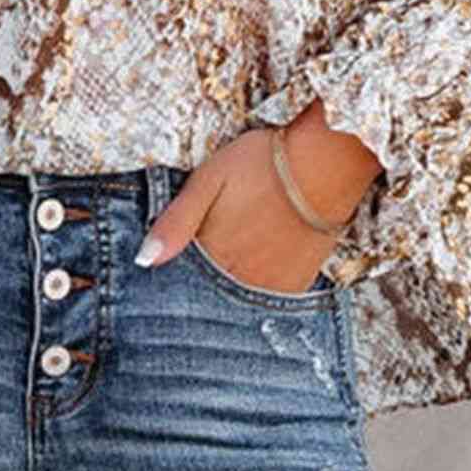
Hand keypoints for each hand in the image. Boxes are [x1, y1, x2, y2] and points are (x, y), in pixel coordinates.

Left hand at [135, 101, 383, 291]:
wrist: (326, 164)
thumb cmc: (263, 164)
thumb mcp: (207, 181)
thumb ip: (175, 222)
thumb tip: (144, 260)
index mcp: (212, 253)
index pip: (178, 284)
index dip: (169, 279)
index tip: (155, 285)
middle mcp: (240, 278)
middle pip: (206, 300)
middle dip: (193, 295)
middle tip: (198, 273)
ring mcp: (270, 287)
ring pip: (235, 306)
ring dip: (223, 296)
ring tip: (228, 268)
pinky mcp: (295, 286)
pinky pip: (266, 304)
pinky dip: (253, 296)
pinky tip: (250, 274)